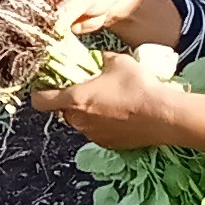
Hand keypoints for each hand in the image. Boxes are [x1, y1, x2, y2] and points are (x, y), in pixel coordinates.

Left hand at [31, 57, 204, 154]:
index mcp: (74, 100)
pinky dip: (103, 124)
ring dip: (87, 113)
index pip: (40, 101)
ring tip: (108, 101)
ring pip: (81, 123)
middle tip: (87, 88)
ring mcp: (94, 136)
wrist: (164, 116)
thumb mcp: (118, 61)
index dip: (40, 92)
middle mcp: (79, 121)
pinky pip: (97, 132)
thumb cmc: (138, 86)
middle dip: (70, 100)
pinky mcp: (109, 145)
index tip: (47, 85)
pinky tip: (120, 114)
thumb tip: (97, 59)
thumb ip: (100, 59)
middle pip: (62, 111)